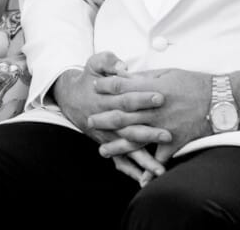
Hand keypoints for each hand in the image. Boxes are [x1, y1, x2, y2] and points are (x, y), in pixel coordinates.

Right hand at [53, 52, 169, 180]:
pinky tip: (145, 178)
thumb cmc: (89, 77)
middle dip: (149, 132)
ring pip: (127, 147)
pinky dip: (130, 170)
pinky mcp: (108, 143)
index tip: (161, 97)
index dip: (142, 98)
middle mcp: (107, 119)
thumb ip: (109, 61)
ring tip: (160, 169)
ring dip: (143, 158)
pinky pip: (119, 159)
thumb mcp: (95, 63)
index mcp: (106, 98)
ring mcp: (108, 134)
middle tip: (167, 135)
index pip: (127, 98)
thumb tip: (122, 66)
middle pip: (130, 127)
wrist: (71, 96)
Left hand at [88, 68, 213, 175]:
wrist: (220, 100)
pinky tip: (140, 175)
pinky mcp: (175, 141)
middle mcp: (154, 109)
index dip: (106, 86)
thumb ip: (145, 77)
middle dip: (103, 119)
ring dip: (117, 146)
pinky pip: (160, 157)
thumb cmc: (194, 83)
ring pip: (135, 139)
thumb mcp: (167, 73)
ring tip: (102, 151)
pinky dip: (151, 167)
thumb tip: (125, 75)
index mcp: (151, 89)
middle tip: (89, 121)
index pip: (122, 87)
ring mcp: (163, 127)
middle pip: (122, 115)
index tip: (94, 86)